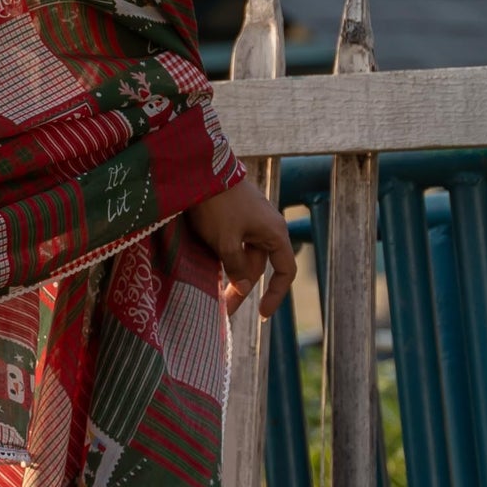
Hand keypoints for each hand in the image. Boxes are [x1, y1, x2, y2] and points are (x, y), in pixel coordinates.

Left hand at [188, 177, 297, 319]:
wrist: (202, 171)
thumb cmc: (218, 206)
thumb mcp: (226, 242)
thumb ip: (236, 267)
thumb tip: (243, 286)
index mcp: (275, 234)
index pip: (284, 272)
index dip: (275, 294)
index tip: (262, 314)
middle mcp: (268, 229)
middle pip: (258, 267)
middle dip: (242, 288)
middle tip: (224, 309)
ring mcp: (252, 222)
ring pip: (244, 256)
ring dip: (231, 274)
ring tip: (213, 294)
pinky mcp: (237, 217)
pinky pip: (235, 244)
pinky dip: (226, 259)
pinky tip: (211, 271)